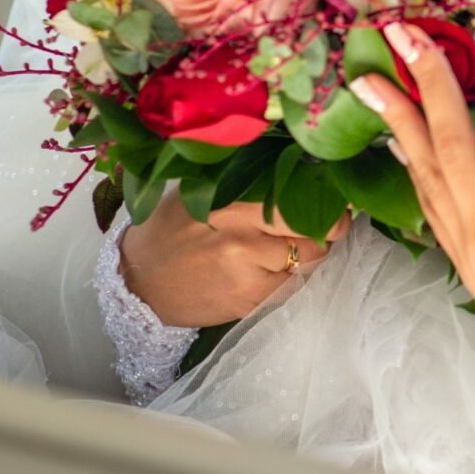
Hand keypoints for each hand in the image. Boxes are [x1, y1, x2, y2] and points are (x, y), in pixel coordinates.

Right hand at [118, 197, 348, 328]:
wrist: (140, 281)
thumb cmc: (173, 228)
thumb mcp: (202, 192)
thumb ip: (248, 184)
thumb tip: (300, 171)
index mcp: (231, 202)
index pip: (299, 200)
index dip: (324, 202)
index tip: (334, 200)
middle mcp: (242, 237)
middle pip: (313, 234)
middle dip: (326, 230)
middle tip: (326, 224)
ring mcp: (247, 273)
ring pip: (308, 263)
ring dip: (307, 256)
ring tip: (286, 247)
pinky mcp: (248, 302)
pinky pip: (290, 287)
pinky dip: (289, 279)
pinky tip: (270, 271)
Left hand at [353, 10, 474, 400]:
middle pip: (450, 142)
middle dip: (429, 82)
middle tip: (403, 33)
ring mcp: (467, 248)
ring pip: (425, 171)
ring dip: (400, 120)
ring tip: (371, 75)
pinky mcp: (462, 262)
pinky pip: (428, 202)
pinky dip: (412, 163)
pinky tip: (400, 136)